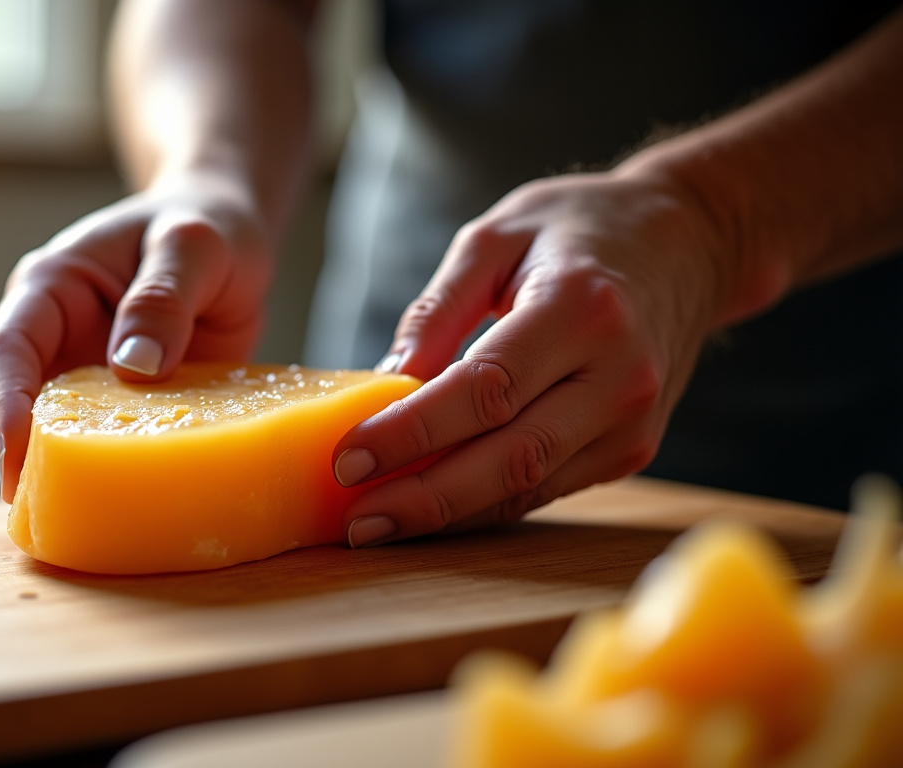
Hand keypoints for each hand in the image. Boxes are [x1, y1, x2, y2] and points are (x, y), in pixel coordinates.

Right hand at [0, 178, 272, 497]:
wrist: (228, 233)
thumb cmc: (206, 225)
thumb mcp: (195, 246)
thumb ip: (164, 295)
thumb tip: (133, 366)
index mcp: (52, 287)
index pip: (8, 348)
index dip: (5, 402)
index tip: (18, 450)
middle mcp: (56, 336)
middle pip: (17, 404)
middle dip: (22, 457)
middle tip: (42, 511)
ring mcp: (87, 375)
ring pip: (57, 433)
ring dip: (63, 474)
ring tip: (75, 524)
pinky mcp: (124, 405)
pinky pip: (108, 444)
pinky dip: (112, 474)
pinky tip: (124, 509)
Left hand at [332, 170, 727, 546]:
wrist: (692, 243)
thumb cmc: (581, 230)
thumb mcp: (498, 235)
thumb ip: (440, 307)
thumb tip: (385, 380)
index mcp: (583, 307)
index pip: (487, 388)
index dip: (414, 431)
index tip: (349, 455)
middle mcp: (619, 374)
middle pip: (510, 455)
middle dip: (424, 495)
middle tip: (355, 519)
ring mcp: (632, 421)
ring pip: (527, 486)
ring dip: (448, 515)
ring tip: (376, 525)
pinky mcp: (631, 449)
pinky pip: (544, 488)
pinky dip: (483, 505)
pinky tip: (429, 510)